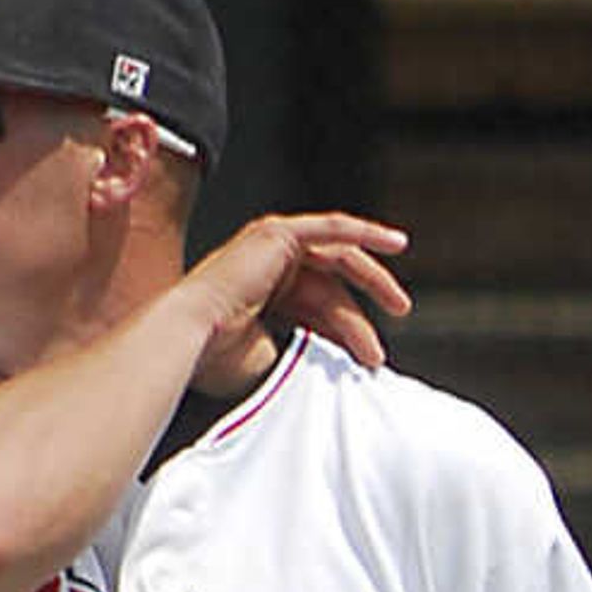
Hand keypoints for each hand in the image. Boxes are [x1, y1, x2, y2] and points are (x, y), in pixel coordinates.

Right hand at [183, 212, 411, 381]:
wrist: (191, 337)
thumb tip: (341, 363)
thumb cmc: (219, 356)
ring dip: (373, 281)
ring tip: (399, 306)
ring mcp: (270, 246)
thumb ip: (307, 351)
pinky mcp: (276, 233)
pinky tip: (395, 243)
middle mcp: (267, 267)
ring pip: (338, 260)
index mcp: (263, 296)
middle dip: (360, 316)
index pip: (319, 307)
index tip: (369, 357)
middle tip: (387, 341)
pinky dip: (363, 232)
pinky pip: (330, 229)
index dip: (347, 329)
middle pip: (332, 286)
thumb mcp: (276, 353)